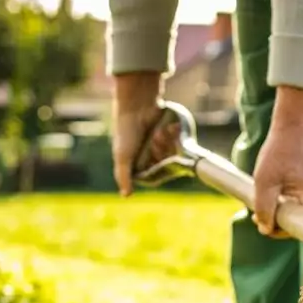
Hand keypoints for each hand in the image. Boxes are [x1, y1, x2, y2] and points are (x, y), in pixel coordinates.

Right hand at [112, 71, 174, 196]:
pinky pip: (180, 141)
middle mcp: (151, 158)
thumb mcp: (123, 157)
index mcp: (139, 166)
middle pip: (167, 165)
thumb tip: (126, 195)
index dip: (158, 167)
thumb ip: (124, 176)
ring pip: (174, 153)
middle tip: (153, 138)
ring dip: (168, 142)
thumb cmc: (126, 133)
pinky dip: (175, 134)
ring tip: (158, 131)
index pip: (157, 176)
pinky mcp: (171, 135)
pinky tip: (170, 127)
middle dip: (162, 152)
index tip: (153, 154)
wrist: (136, 106)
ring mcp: (162, 146)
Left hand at [252, 86, 302, 238]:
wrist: (293, 125)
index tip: (269, 227)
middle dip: (279, 222)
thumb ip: (264, 209)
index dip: (286, 233)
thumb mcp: (265, 182)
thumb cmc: (279, 150)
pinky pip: (299, 204)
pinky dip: (284, 203)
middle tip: (258, 215)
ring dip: (280, 212)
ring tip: (262, 199)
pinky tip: (272, 193)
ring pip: (298, 213)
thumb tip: (266, 230)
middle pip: (302, 223)